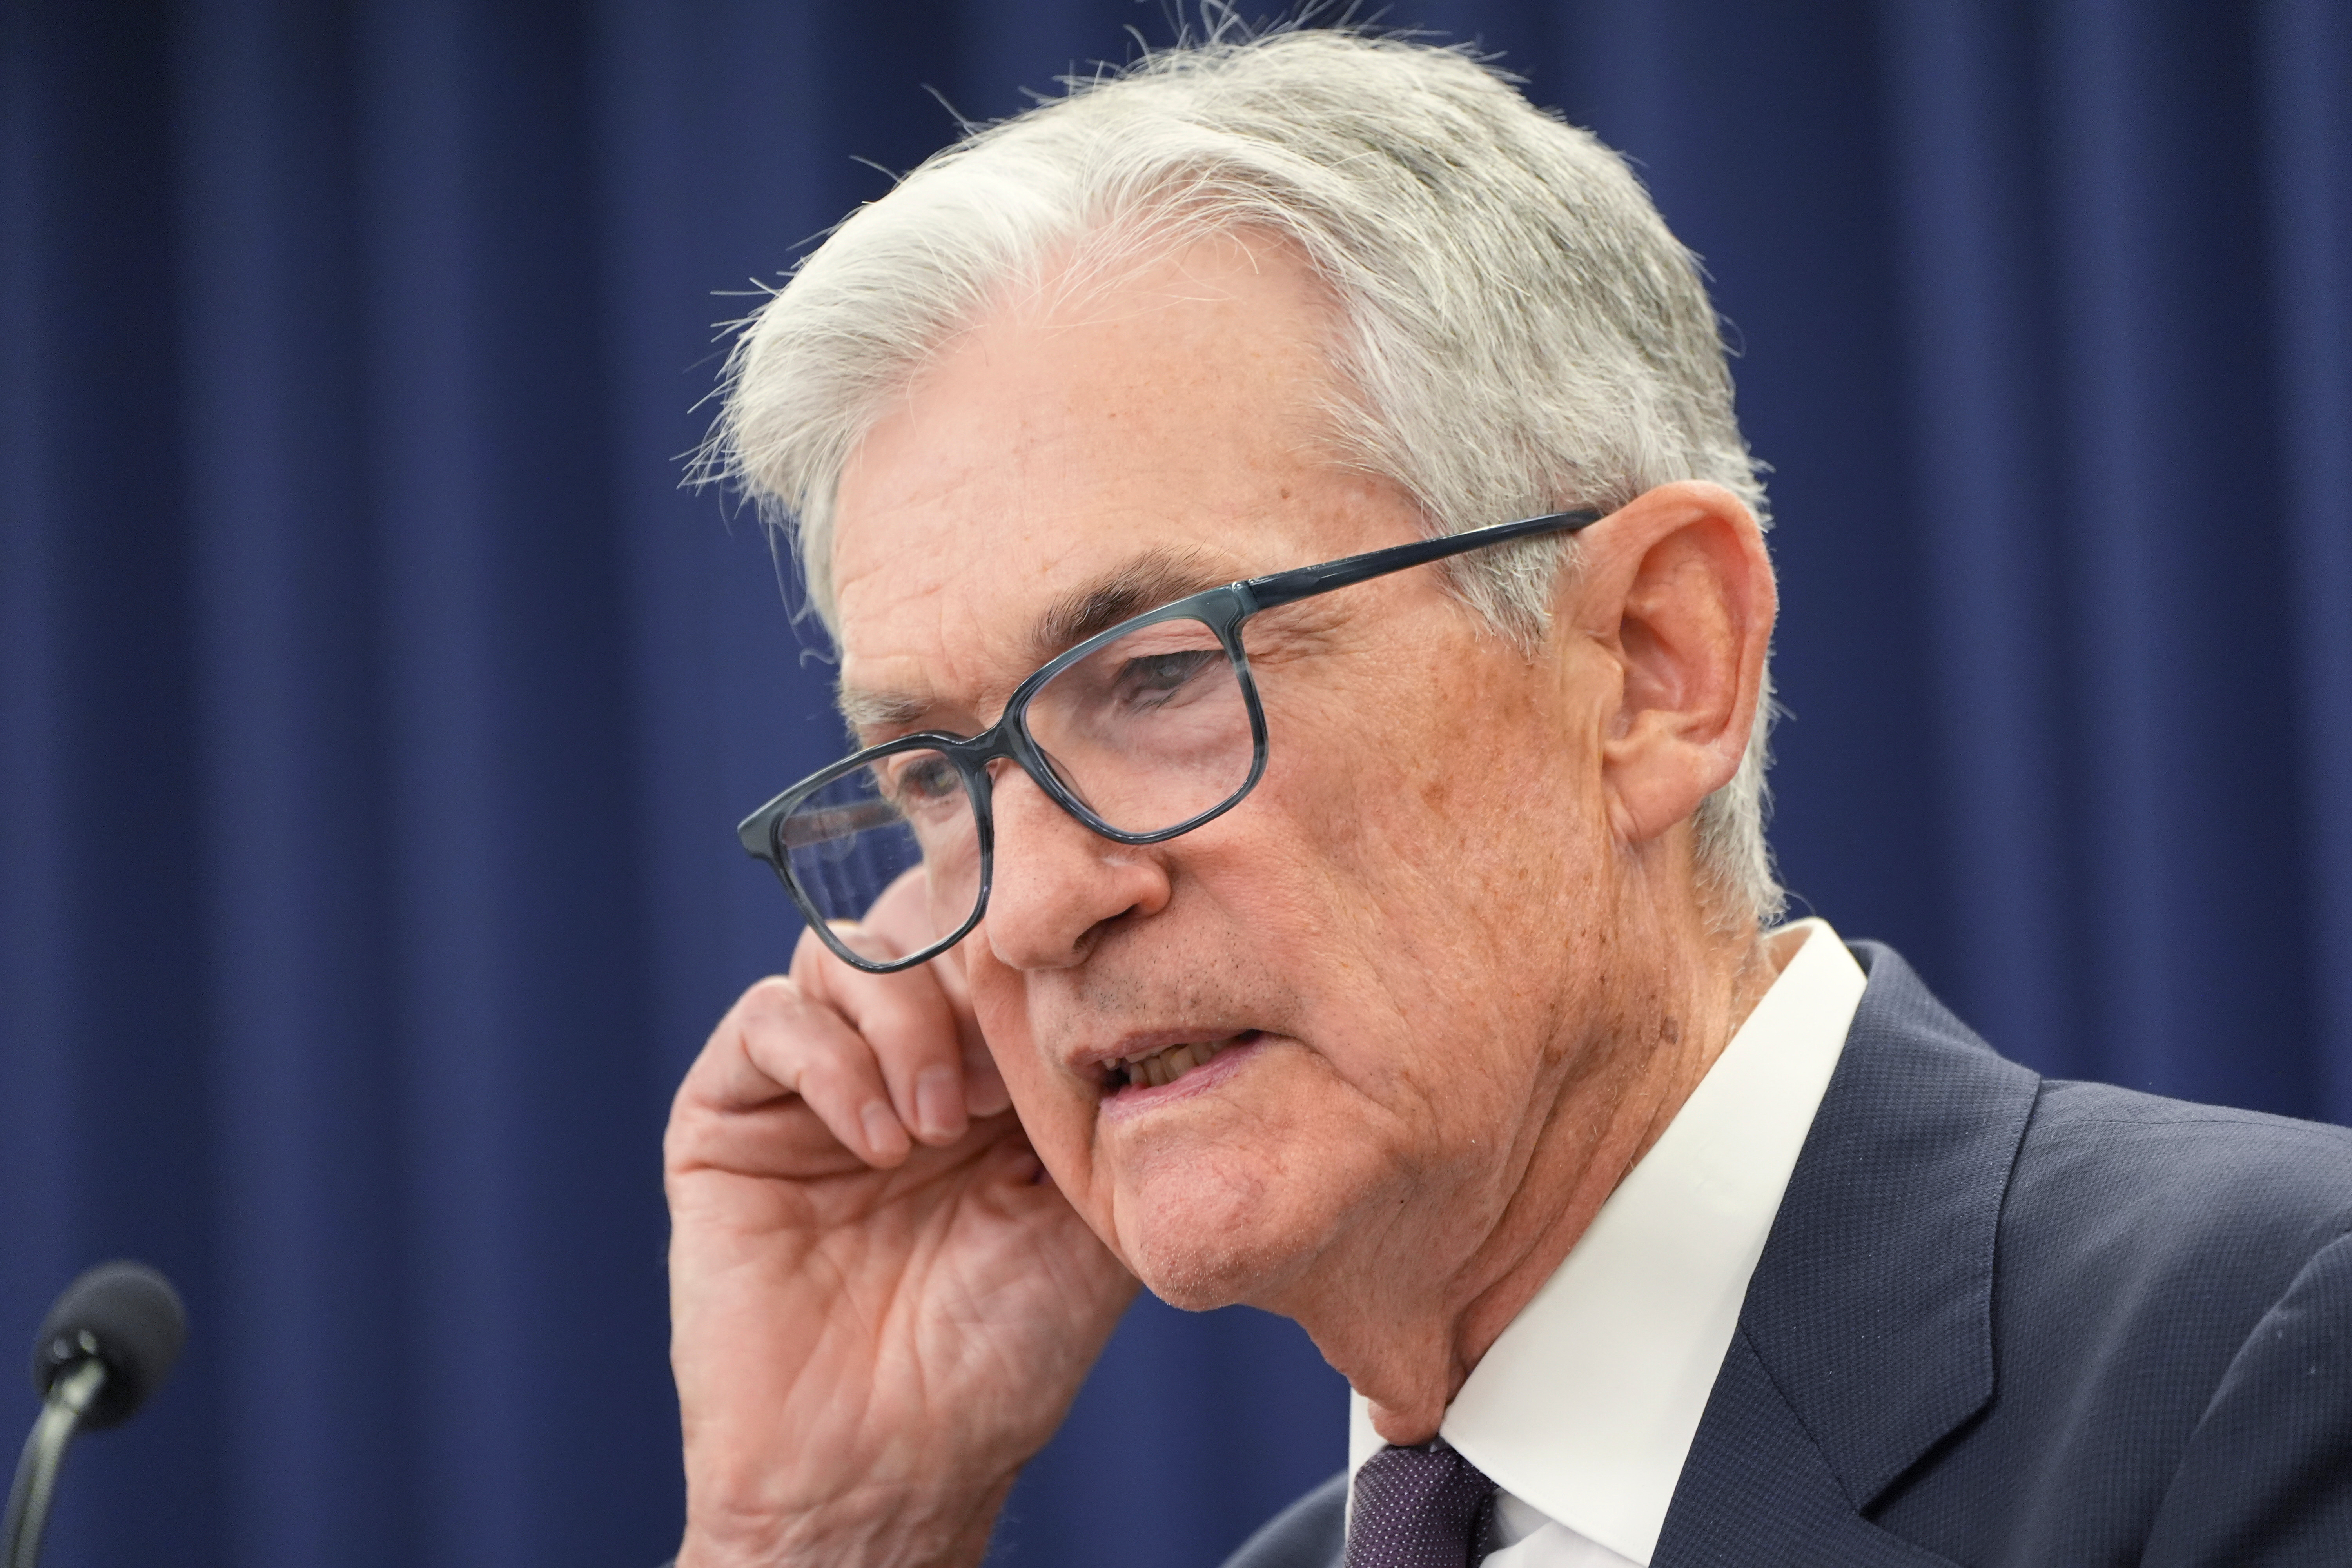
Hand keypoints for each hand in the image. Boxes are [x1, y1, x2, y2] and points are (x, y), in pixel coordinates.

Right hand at [665, 874, 1136, 1567]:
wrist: (889, 1467)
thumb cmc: (1003, 1356)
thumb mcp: (1093, 1213)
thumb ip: (1101, 1101)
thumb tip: (1122, 992)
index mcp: (987, 1073)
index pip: (995, 943)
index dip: (1030, 942)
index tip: (1074, 981)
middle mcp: (896, 1062)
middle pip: (916, 926)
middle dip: (966, 969)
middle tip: (1003, 1064)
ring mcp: (810, 1086)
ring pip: (841, 955)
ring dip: (905, 1019)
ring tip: (942, 1123)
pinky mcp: (730, 1115)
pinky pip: (767, 1020)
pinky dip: (832, 1059)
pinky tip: (882, 1140)